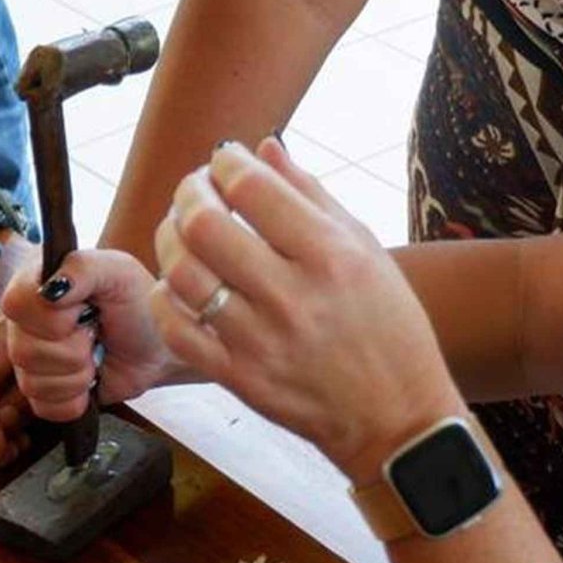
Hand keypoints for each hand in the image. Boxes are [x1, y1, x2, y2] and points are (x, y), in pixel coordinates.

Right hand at [2, 249, 173, 421]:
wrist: (159, 348)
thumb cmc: (140, 304)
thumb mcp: (119, 272)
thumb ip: (84, 268)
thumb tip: (50, 288)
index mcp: (37, 285)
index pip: (16, 304)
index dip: (52, 317)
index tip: (85, 310)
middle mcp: (26, 324)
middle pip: (24, 350)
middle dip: (73, 348)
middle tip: (96, 334)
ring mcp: (32, 361)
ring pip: (33, 382)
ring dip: (78, 373)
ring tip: (95, 356)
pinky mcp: (44, 393)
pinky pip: (44, 406)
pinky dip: (76, 398)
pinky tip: (90, 381)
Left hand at [153, 138, 461, 482]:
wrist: (397, 416)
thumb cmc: (389, 326)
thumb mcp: (367, 248)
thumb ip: (312, 195)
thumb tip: (265, 147)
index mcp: (331, 255)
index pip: (252, 188)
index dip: (226, 162)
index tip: (225, 159)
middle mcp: (293, 295)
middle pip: (205, 226)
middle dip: (188, 193)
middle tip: (195, 189)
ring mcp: (261, 341)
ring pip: (183, 274)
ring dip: (170, 239)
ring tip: (181, 230)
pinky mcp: (239, 378)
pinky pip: (177, 330)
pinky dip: (166, 298)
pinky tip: (179, 283)